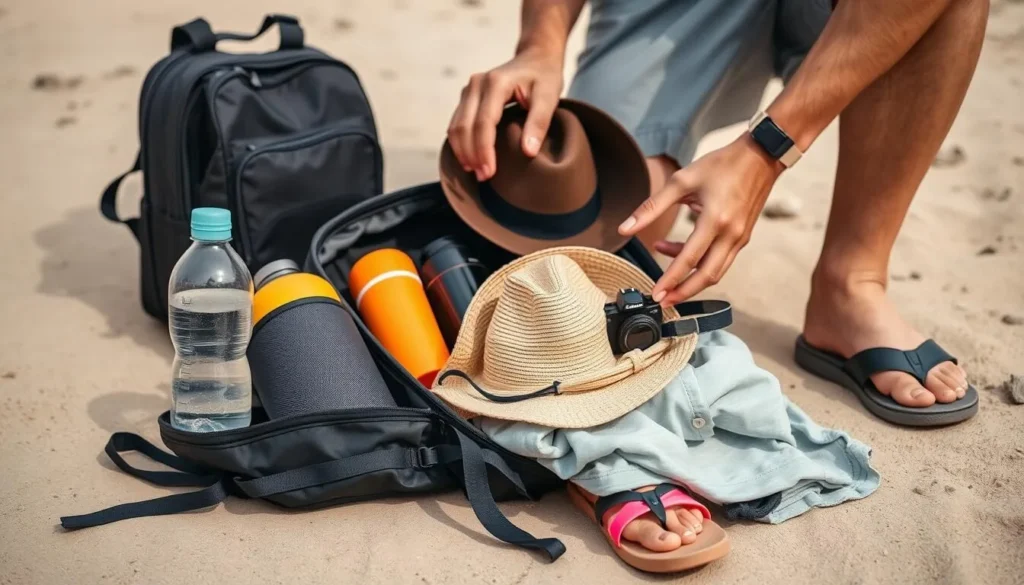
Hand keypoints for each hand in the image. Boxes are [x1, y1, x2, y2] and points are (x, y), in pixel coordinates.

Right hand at [447, 48, 563, 180]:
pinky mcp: (467, 97)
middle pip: (464, 127)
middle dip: (471, 155)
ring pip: (455, 127)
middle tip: (483, 177)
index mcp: (496, 83)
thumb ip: (538, 122)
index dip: (484, 150)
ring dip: (463, 152)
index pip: (483, 123)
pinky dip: (460, 144)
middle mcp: (476, 84)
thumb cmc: (544, 77)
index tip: (489, 173)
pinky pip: (456, 124)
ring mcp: (469, 90)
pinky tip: (470, 159)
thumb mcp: (549, 96)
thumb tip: (528, 152)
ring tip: (476, 172)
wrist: (535, 57)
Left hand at [619, 135, 783, 305]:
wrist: (761, 156)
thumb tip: (625, 229)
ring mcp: (740, 238)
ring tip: (666, 280)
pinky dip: (700, 263)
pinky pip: (720, 259)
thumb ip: (651, 207)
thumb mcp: (681, 181)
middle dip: (684, 292)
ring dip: (691, 281)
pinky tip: (677, 251)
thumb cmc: (721, 165)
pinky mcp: (743, 238)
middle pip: (707, 276)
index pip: (689, 259)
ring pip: (716, 272)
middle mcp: (732, 234)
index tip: (655, 294)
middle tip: (663, 301)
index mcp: (715, 220)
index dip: (671, 279)